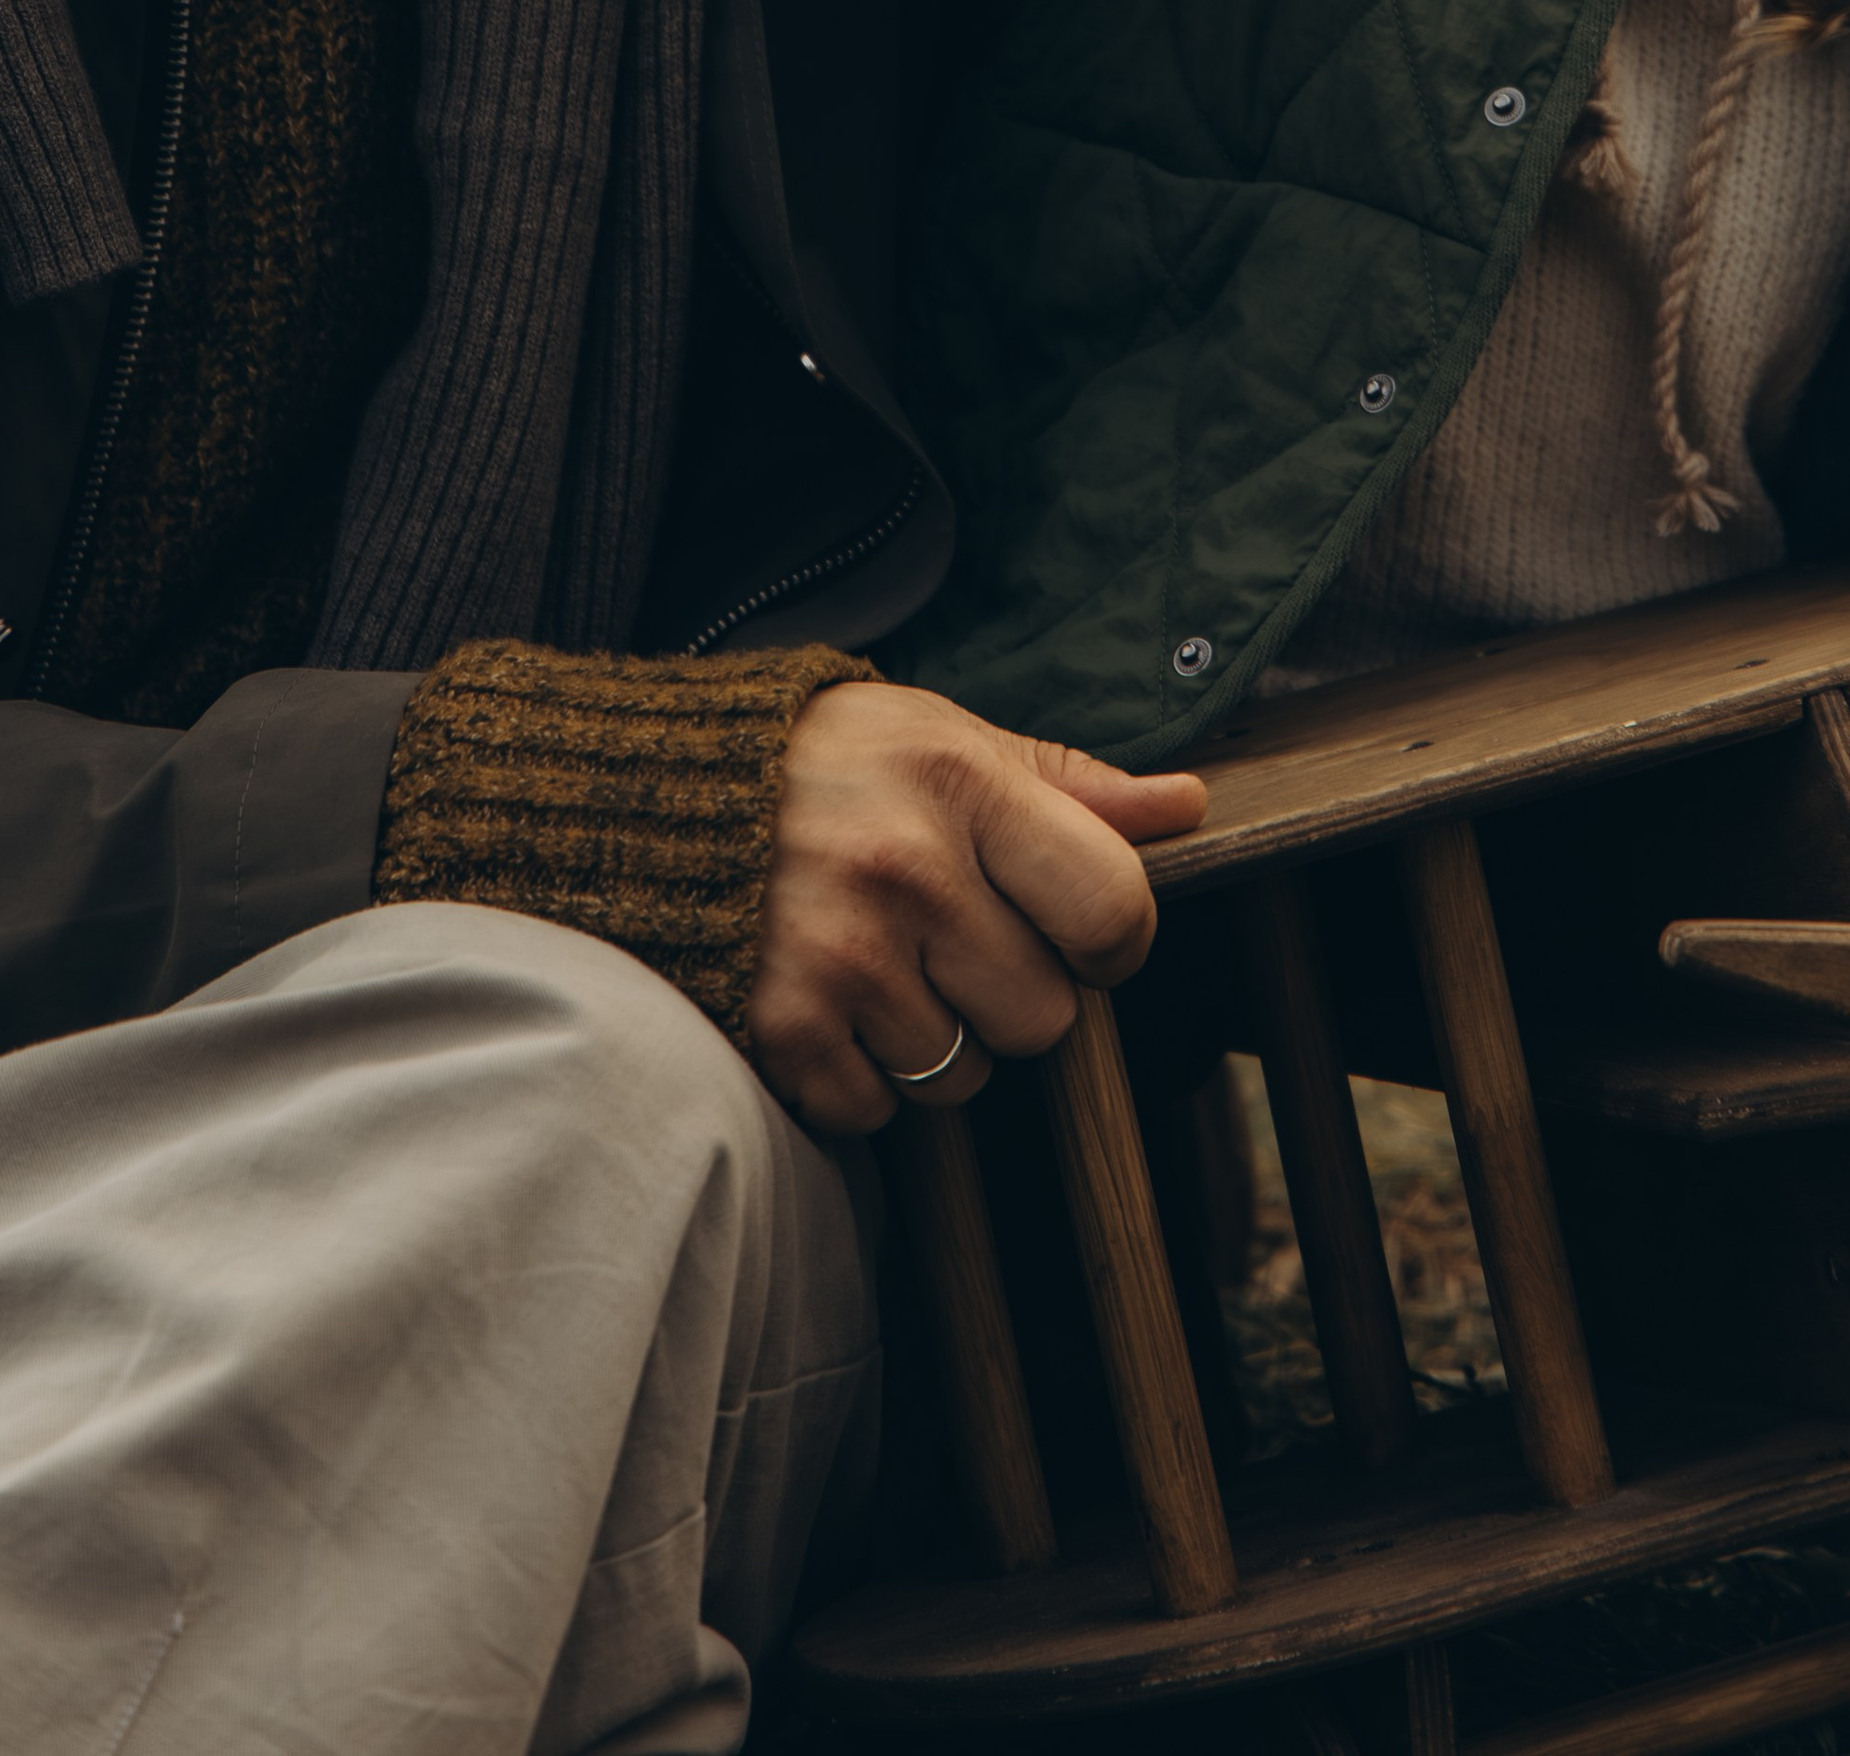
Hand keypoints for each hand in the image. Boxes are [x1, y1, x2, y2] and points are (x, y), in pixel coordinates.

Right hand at [746, 678, 1204, 1132]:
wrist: (661, 791)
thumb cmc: (835, 763)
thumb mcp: (952, 739)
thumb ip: (1071, 782)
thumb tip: (1188, 807)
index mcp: (963, 785)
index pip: (1112, 908)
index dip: (1114, 943)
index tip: (1080, 936)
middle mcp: (907, 871)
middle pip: (1042, 1018)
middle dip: (1013, 995)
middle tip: (955, 942)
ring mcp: (841, 954)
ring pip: (961, 1077)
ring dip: (936, 1042)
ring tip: (885, 965)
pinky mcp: (781, 1024)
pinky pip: (875, 1111)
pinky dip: (862, 1080)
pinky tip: (834, 1005)